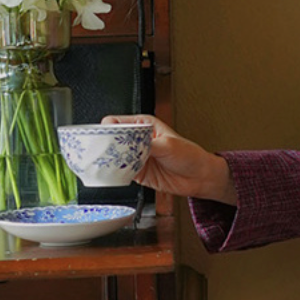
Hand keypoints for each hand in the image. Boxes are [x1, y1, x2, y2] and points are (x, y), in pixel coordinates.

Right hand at [101, 115, 235, 203]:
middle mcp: (137, 140)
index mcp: (144, 125)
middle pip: (113, 140)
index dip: (108, 129)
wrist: (199, 177)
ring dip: (110, 161)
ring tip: (104, 163)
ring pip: (115, 156)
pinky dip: (116, 173)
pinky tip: (114, 174)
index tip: (104, 137)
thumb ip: (148, 145)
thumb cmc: (189, 155)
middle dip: (106, 146)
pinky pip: (121, 172)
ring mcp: (136, 156)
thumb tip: (131, 145)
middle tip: (100, 152)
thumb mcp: (168, 145)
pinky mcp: (137, 172)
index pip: (118, 123)